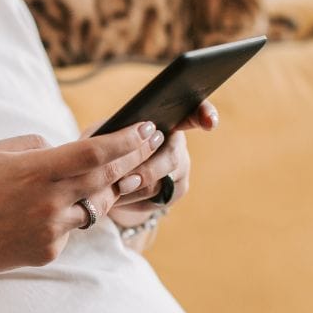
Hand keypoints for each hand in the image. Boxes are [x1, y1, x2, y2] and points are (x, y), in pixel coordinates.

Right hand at [0, 121, 164, 277]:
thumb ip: (36, 145)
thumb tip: (64, 147)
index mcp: (36, 170)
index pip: (95, 153)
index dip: (127, 141)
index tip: (148, 129)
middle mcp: (49, 201)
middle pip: (106, 178)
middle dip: (133, 160)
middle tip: (150, 146)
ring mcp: (51, 230)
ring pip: (96, 206)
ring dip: (108, 190)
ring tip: (120, 175)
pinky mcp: (49, 250)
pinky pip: (72, 229)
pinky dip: (71, 216)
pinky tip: (56, 210)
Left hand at [102, 100, 218, 223]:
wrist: (108, 180)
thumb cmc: (106, 149)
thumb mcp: (103, 135)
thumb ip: (112, 132)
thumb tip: (118, 139)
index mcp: (165, 120)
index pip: (193, 112)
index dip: (205, 114)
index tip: (209, 123)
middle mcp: (178, 143)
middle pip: (172, 157)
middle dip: (146, 169)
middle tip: (123, 179)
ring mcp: (181, 167)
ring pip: (164, 180)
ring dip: (137, 187)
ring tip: (116, 189)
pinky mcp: (177, 190)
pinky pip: (159, 198)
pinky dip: (136, 200)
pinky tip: (119, 200)